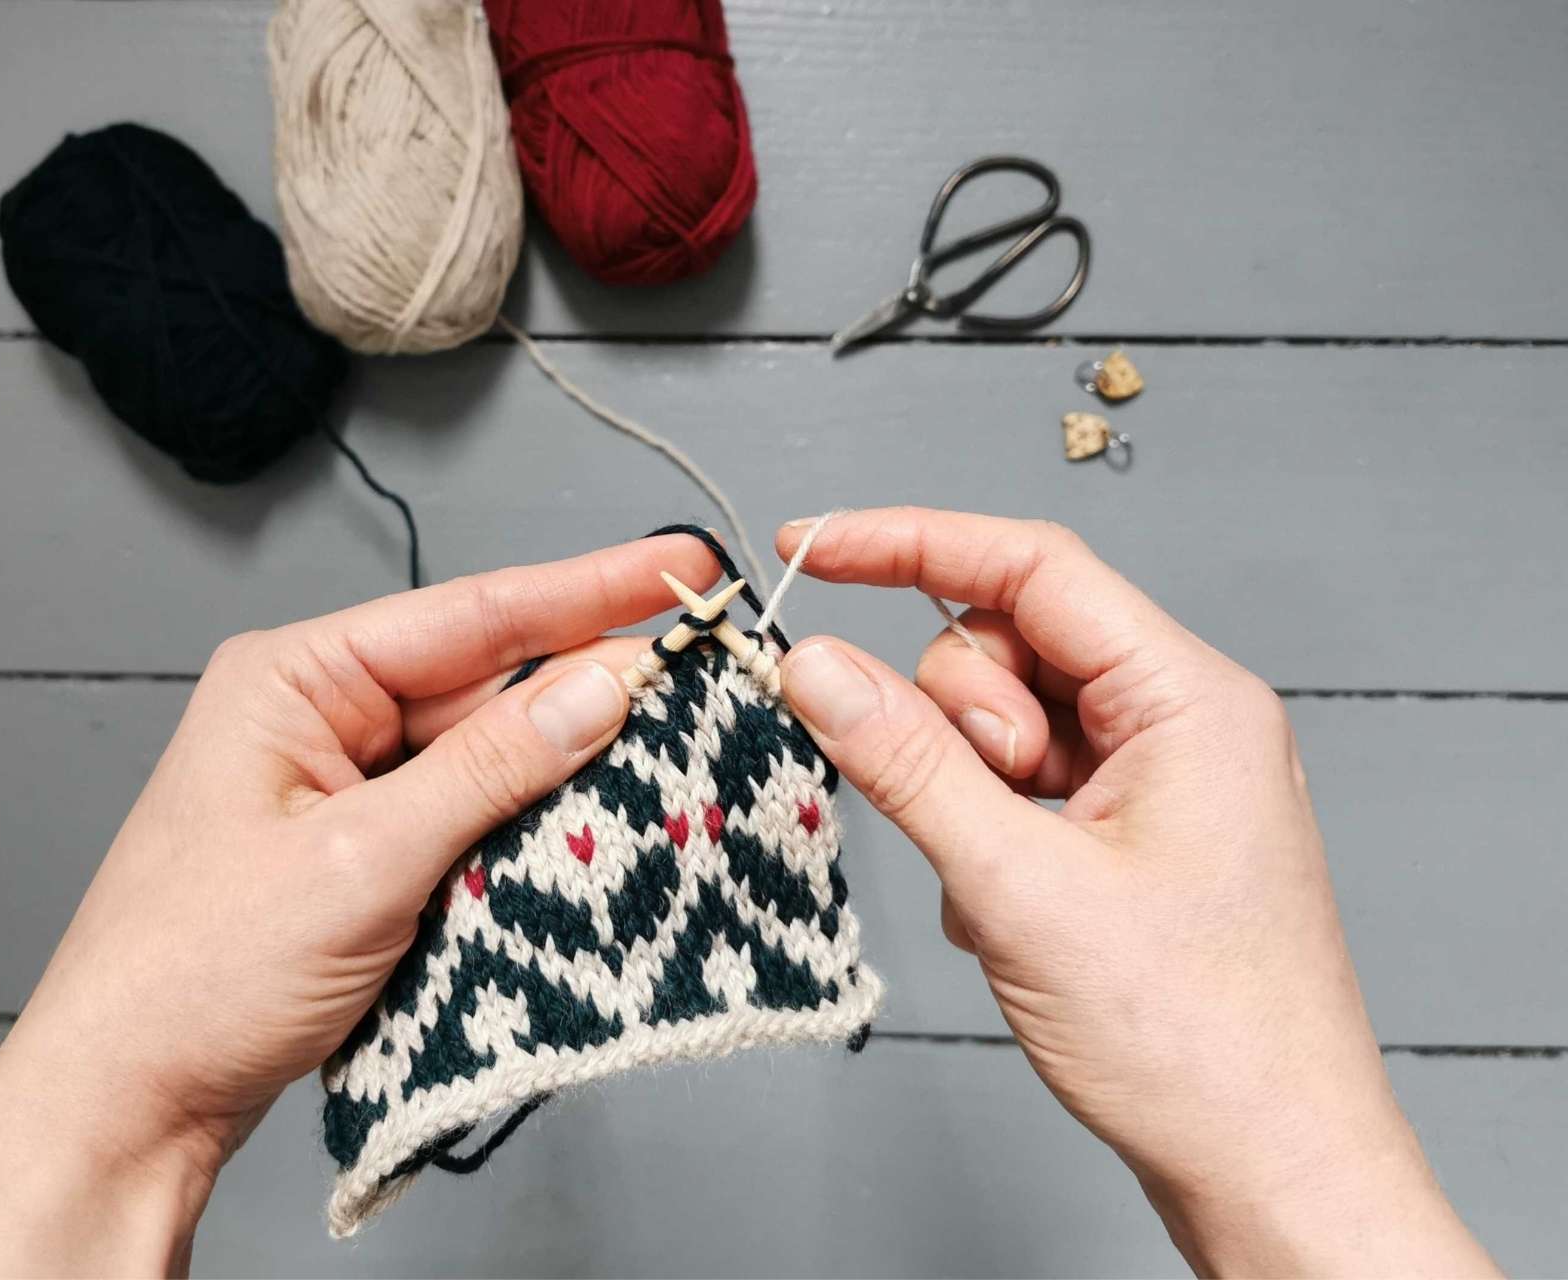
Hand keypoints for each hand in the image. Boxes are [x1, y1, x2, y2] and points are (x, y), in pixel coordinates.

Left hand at [0, 535, 716, 1276]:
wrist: (125, 1103)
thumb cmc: (194, 975)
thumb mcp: (361, 863)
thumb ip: (489, 770)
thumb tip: (599, 687)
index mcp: (293, 680)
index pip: (468, 614)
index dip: (586, 591)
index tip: (680, 568)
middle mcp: (315, 718)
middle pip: (482, 685)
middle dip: (584, 693)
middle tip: (701, 686)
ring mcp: (335, 789)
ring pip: (480, 759)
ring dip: (558, 775)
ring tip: (662, 765)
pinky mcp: (355, 857)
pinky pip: (459, 821)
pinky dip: (519, 833)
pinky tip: (582, 838)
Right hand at [773, 508, 1494, 1276]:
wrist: (1269, 1167)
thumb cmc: (1195, 1040)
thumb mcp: (1020, 888)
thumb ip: (906, 764)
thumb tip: (813, 664)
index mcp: (1189, 698)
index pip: (1030, 565)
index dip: (909, 544)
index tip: (811, 551)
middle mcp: (1182, 720)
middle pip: (1009, 643)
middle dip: (961, 720)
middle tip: (985, 822)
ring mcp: (1159, 779)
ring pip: (1005, 719)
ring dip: (969, 790)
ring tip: (1007, 886)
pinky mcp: (1133, 833)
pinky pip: (1019, 785)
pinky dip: (988, 835)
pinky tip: (1017, 914)